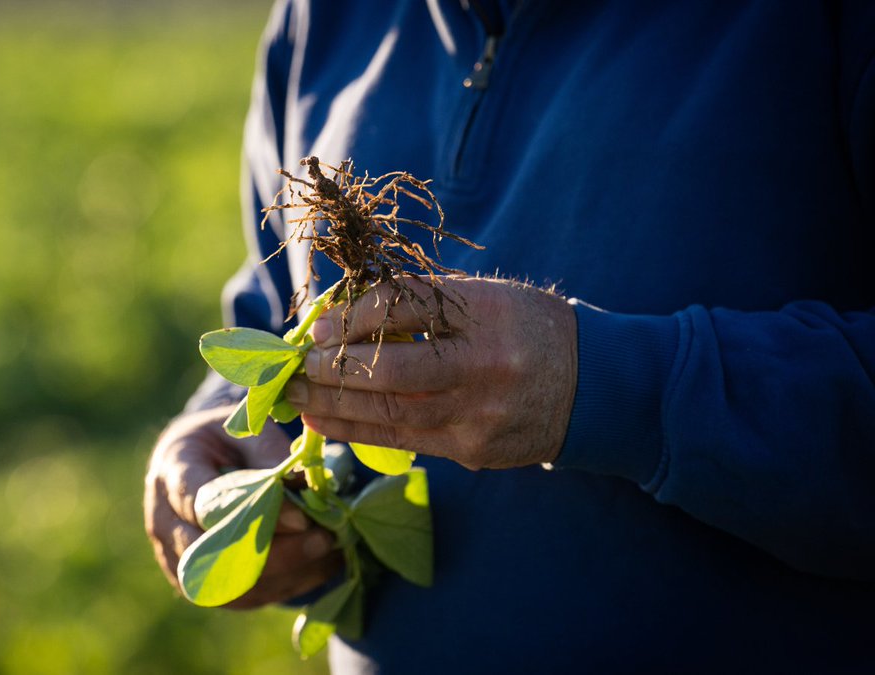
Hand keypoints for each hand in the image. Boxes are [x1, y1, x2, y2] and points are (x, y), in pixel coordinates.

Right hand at [143, 406, 341, 607]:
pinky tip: (320, 567)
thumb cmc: (225, 440)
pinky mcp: (197, 583)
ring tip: (328, 552)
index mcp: (173, 471)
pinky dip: (285, 586)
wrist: (199, 460)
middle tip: (322, 539)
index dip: (253, 513)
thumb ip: (268, 455)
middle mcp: (165, 520)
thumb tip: (302, 485)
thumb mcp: (245, 432)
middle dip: (274, 552)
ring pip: (228, 583)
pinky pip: (241, 598)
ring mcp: (175, 557)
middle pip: (213, 552)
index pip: (202, 502)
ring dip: (284, 573)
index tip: (302, 517)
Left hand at [284, 277, 576, 470]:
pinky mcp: (473, 451)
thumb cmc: (526, 328)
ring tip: (294, 395)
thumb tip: (343, 308)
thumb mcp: (487, 297)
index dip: (353, 317)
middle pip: (393, 369)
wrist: (593, 387)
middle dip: (333, 368)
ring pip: (390, 413)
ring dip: (334, 405)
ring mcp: (479, 415)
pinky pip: (404, 440)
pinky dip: (358, 430)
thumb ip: (422, 299)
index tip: (315, 325)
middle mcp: (484, 366)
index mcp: (488, 313)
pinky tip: (324, 421)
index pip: (407, 308)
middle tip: (294, 365)